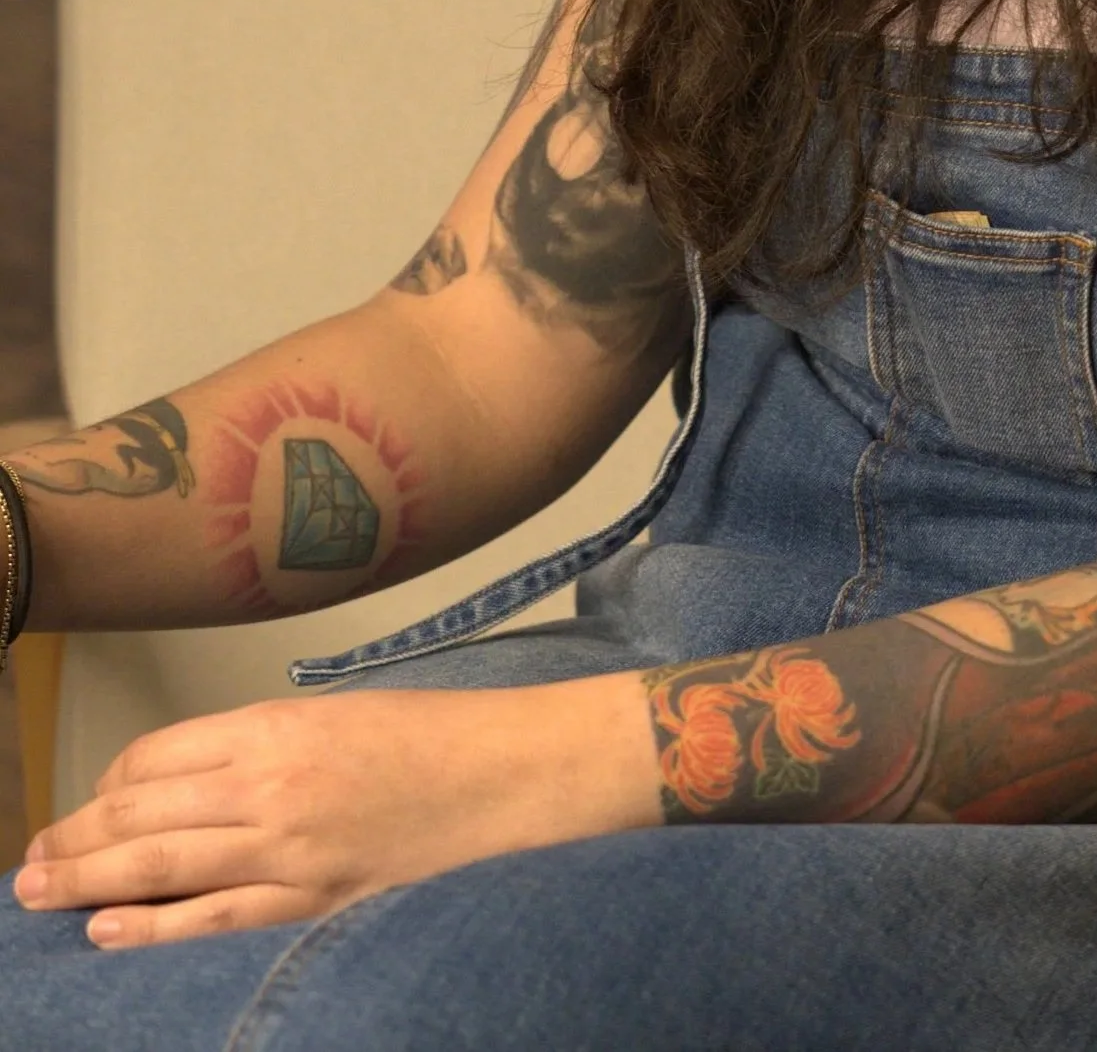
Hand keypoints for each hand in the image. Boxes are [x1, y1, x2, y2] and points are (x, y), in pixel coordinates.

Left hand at [10, 675, 658, 945]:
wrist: (502, 771)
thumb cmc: (424, 732)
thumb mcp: (332, 712)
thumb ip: (258, 743)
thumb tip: (178, 782)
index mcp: (275, 725)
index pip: (156, 758)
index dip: (108, 784)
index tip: (86, 805)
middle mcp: (270, 784)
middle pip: (142, 812)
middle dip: (75, 838)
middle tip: (31, 860)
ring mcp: (288, 847)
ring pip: (159, 865)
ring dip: (88, 880)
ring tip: (38, 891)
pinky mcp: (309, 897)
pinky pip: (213, 917)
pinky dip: (151, 928)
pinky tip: (105, 930)